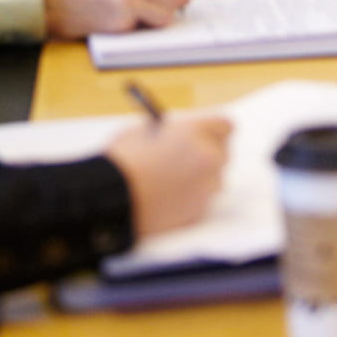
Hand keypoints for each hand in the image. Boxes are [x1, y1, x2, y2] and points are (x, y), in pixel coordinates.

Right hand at [105, 114, 231, 235]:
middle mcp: (208, 158)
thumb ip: (170, 133)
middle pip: (222, 151)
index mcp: (195, 132)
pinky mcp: (198, 210)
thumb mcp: (144, 131)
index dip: (213, 129)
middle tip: (188, 156)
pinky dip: (190, 197)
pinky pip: (202, 199)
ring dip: (200, 176)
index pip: (224, 125)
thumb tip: (179, 136)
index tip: (204, 133)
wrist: (111, 198)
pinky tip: (167, 196)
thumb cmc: (123, 160)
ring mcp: (206, 187)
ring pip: (214, 178)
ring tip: (171, 179)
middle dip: (208, 152)